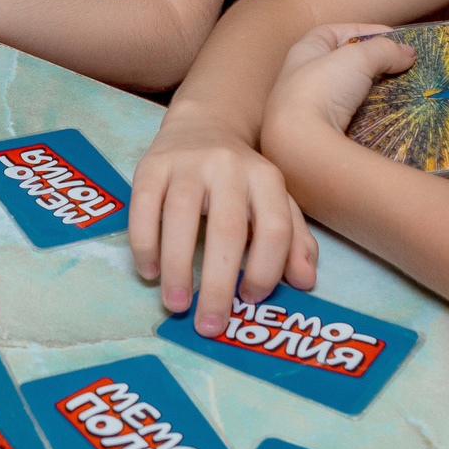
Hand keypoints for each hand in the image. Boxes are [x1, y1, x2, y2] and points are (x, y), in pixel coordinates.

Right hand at [130, 103, 320, 337]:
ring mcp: (187, 162)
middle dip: (218, 283)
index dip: (265, 268)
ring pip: (180, 216)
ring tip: (176, 305)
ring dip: (178, 267)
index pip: (274, 228)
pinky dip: (145, 243)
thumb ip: (294, 241)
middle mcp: (229, 166)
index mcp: (266, 178)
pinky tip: (150, 273)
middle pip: (226, 228)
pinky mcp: (152, 164)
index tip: (250, 300)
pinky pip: (144, 206)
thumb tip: (304, 282)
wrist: (204, 124)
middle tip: (210, 325)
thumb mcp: (275, 202)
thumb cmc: (242, 179)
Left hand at [265, 23, 410, 148]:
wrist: (301, 144)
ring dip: (375, 92)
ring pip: (350, 94)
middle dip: (373, 64)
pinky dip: (371, 116)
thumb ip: (384, 50)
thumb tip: (408, 54)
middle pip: (344, 64)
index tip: (394, 38)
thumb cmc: (321, 89)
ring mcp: (312, 108)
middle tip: (401, 66)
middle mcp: (303, 78)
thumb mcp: (357, 58)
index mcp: (304, 52)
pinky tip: (389, 116)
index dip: (364, 31)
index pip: (334, 32)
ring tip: (403, 90)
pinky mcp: (322, 133)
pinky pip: (352, 120)